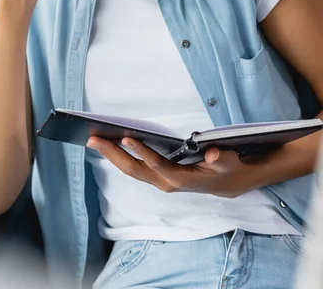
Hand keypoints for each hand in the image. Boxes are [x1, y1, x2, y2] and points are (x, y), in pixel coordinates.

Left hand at [87, 137, 262, 197]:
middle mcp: (167, 182)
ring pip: (131, 170)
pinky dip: (121, 157)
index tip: (125, 138)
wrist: (230, 184)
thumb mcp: (230, 162)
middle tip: (93, 139)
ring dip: (112, 156)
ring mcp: (160, 181)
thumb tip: (210, 153)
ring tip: (94, 140)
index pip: (157, 165)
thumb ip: (220, 158)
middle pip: (134, 170)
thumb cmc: (228, 169)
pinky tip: (110, 146)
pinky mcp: (159, 176)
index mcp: (182, 179)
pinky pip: (136, 168)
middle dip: (112, 154)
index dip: (141, 152)